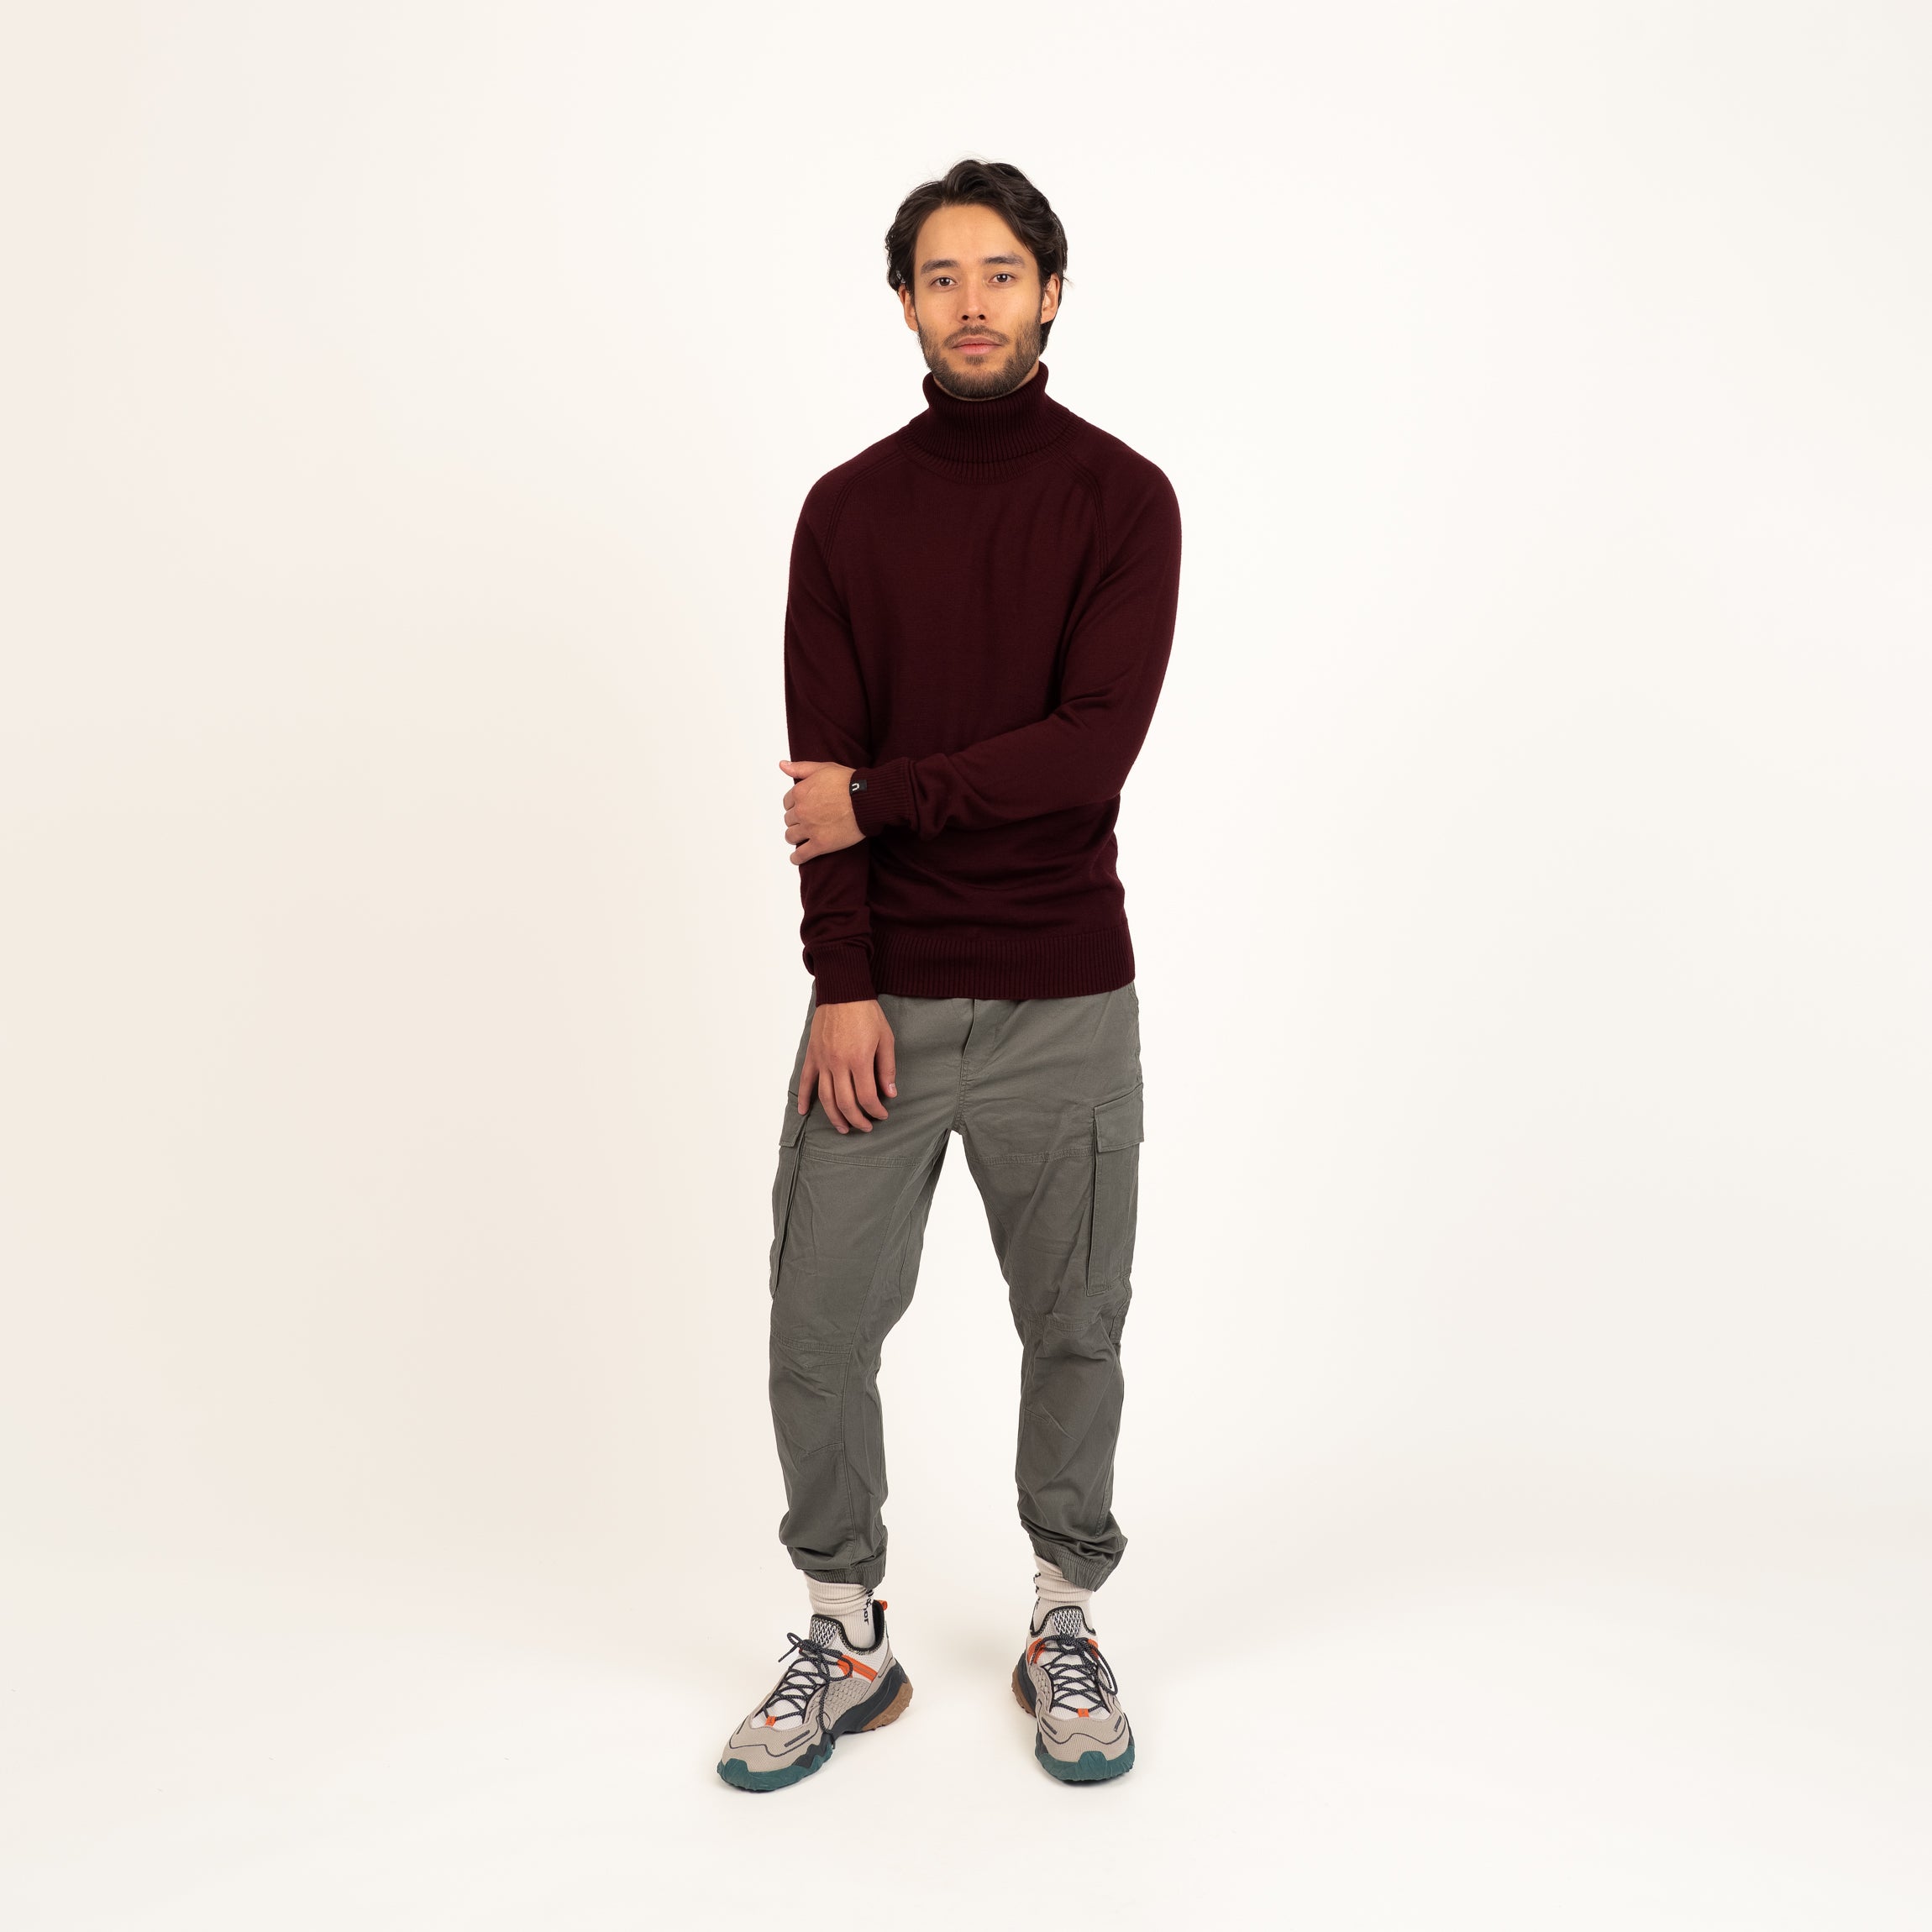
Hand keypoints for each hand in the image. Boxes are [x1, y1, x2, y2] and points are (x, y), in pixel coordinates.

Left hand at [780, 759, 863, 863]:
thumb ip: (801, 768)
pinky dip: (797, 858)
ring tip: (801, 838)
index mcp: (800, 792)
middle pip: (789, 820)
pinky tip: (796, 858)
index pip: (787, 802)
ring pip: (791, 836)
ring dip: (795, 837)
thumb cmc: (849, 782)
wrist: (866, 800)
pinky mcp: (820, 844)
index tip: (802, 808)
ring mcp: (809, 829)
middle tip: (807, 821)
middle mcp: (801, 811)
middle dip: (796, 820)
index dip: (795, 805)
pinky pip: (801, 855)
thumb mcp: (823, 768)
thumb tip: (782, 765)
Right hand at [799, 998, 897, 1133]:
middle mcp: (838, 1064)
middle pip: (845, 1103)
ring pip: (825, 1098)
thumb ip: (887, 1068)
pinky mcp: (812, 1055)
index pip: (867, 1097)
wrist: (843, 992)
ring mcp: (823, 1060)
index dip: (875, 1111)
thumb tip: (890, 1093)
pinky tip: (805, 1112)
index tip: (882, 1115)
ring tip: (843, 1128)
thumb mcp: (886, 1039)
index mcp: (859, 1060)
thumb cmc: (866, 1013)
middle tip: (865, 1127)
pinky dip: (804, 1098)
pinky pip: (805, 1081)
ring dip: (834, 1117)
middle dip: (856, 1120)